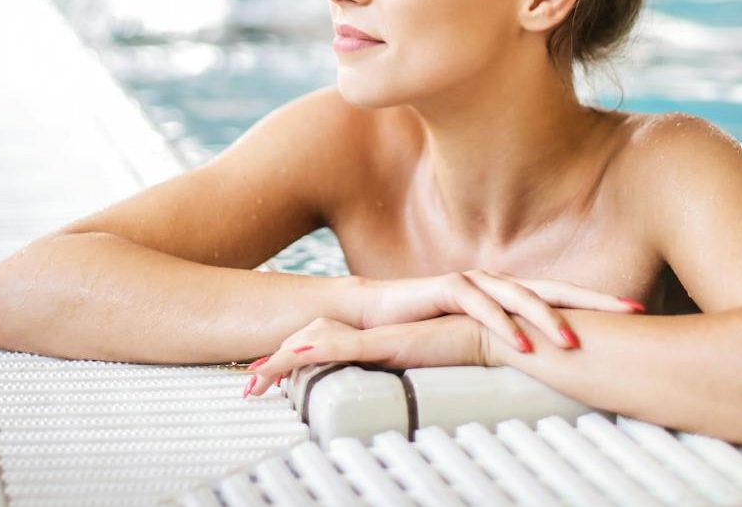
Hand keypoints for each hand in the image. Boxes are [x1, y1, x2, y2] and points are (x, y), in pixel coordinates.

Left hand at [243, 314, 497, 397]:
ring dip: (278, 363)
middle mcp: (370, 335)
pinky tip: (283, 361)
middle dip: (274, 363)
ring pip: (312, 343)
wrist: (492, 337)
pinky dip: (305, 356)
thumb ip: (411, 380)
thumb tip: (402, 406)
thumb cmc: (469, 354)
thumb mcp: (430, 372)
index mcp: (378, 343)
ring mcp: (374, 336)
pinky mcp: (383, 343)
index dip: (296, 361)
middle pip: (309, 341)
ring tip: (252, 382)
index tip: (270, 380)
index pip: (326, 346)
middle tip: (248, 385)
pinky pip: (336, 347)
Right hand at [356, 270, 642, 355]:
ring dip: (547, 319)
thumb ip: (510, 342)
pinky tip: (520, 345)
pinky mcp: (445, 289)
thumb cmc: (429, 327)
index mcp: (510, 293)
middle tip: (631, 311)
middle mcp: (498, 283)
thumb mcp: (477, 337)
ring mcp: (473, 282)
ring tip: (573, 342)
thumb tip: (551, 365)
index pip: (564, 295)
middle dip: (594, 300)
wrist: (374, 315)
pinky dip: (501, 325)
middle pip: (554, 288)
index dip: (600, 301)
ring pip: (519, 296)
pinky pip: (478, 307)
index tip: (640, 310)